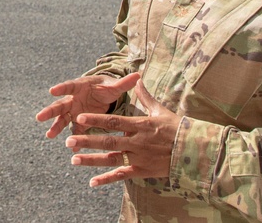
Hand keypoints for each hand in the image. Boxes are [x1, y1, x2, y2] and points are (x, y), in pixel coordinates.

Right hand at [36, 72, 141, 138]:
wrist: (105, 95)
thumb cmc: (108, 88)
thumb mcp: (115, 85)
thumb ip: (124, 83)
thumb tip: (137, 75)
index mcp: (81, 86)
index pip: (70, 86)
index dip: (61, 88)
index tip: (52, 91)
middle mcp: (74, 98)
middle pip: (60, 104)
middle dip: (50, 111)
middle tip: (39, 117)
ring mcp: (75, 111)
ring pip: (62, 119)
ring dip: (56, 126)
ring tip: (49, 135)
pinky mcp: (79, 121)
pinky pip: (74, 130)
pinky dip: (74, 139)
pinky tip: (72, 148)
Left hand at [64, 76, 179, 185]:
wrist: (193, 151)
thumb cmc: (176, 128)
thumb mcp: (160, 110)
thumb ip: (145, 97)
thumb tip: (137, 79)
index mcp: (140, 125)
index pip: (114, 121)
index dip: (96, 120)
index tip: (80, 117)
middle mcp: (138, 142)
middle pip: (108, 141)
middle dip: (87, 141)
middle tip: (68, 141)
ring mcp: (139, 157)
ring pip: (111, 159)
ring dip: (92, 160)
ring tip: (73, 159)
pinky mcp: (142, 171)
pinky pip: (122, 175)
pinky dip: (107, 179)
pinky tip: (93, 182)